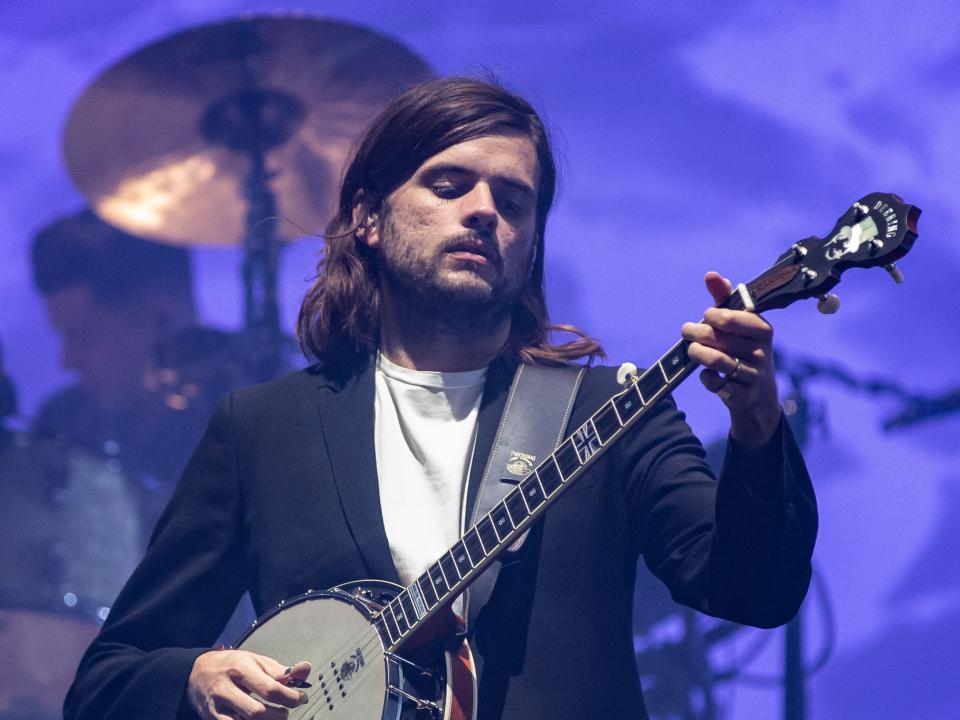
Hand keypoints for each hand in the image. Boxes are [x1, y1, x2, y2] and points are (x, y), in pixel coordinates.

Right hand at [187, 649, 310, 718]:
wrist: (198, 672)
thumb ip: (281, 670)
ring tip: (274, 716)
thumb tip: (306, 669)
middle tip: (285, 711)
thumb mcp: (256, 661)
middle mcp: (226, 688)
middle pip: (257, 712)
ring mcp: (217, 707)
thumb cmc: (232, 665)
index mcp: (240, 668)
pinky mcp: (212, 719)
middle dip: (278, 715)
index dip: (290, 697)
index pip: (269, 688)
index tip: (300, 698)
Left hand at [681, 272, 781, 446]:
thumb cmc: (744, 350)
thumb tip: (711, 274)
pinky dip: (706, 378)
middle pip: (718, 338)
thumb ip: (725, 299)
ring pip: (717, 361)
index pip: (731, 317)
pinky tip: (705, 374)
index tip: (706, 316)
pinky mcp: (743, 395)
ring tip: (691, 349)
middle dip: (696, 332)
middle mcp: (761, 352)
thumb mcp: (740, 325)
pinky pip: (717, 384)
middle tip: (686, 331)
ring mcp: (753, 375)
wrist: (758, 395)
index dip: (712, 315)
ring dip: (697, 353)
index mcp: (762, 330)